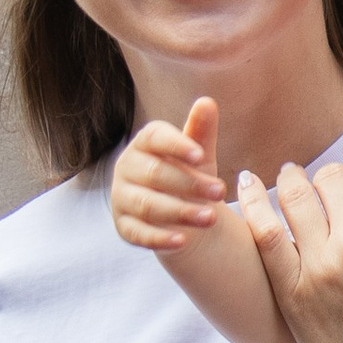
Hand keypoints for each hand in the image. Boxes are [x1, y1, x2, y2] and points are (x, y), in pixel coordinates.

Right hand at [113, 98, 222, 252]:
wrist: (180, 215)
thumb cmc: (189, 176)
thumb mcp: (199, 156)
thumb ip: (201, 132)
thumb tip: (207, 102)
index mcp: (143, 144)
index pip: (154, 137)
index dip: (176, 145)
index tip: (200, 155)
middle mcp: (126, 168)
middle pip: (155, 174)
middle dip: (189, 184)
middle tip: (220, 192)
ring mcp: (122, 198)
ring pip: (149, 205)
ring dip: (181, 212)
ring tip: (211, 218)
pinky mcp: (124, 227)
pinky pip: (139, 234)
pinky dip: (160, 238)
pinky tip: (183, 241)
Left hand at [238, 125, 342, 342]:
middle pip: (333, 173)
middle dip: (334, 173)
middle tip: (334, 181)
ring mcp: (322, 269)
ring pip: (295, 195)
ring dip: (292, 180)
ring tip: (290, 177)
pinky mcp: (293, 296)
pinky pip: (264, 233)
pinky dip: (253, 203)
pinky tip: (247, 186)